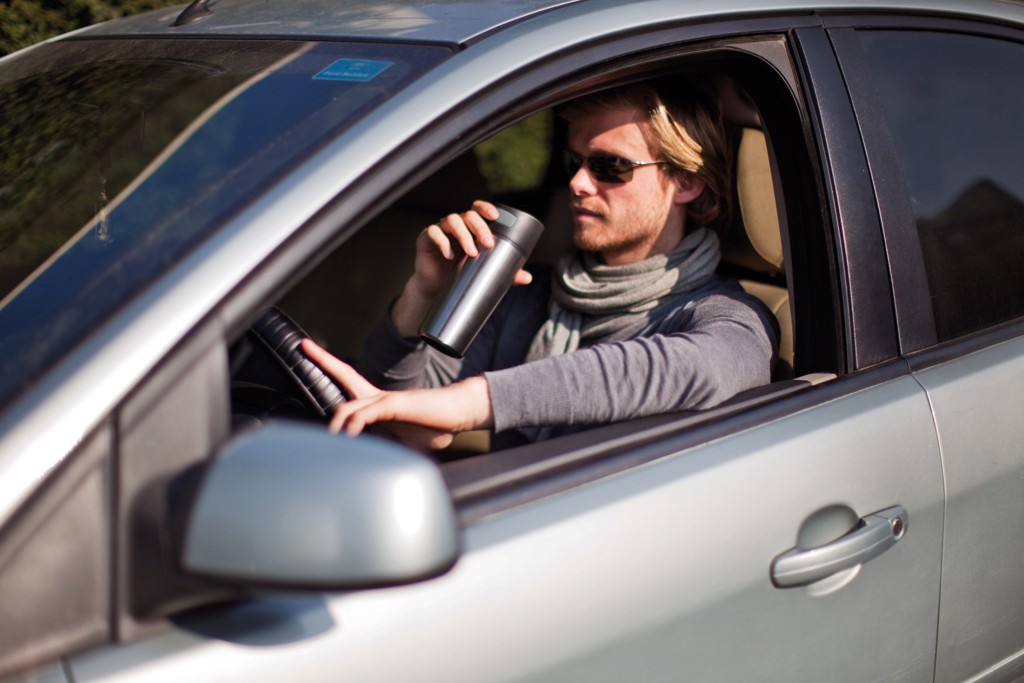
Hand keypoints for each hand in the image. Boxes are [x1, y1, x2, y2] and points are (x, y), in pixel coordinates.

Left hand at [301, 339, 493, 450]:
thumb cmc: (437, 426)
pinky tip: (349, 435)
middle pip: (345, 374)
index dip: (331, 367)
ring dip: (337, 419)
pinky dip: (356, 423)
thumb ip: (391, 450)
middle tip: (303, 346)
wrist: (461, 412)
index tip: (313, 354)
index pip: (350, 381)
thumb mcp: (408, 443)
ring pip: (351, 404)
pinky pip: (369, 413)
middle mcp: (379, 397)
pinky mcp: (397, 406)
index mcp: (379, 404)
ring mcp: (387, 400)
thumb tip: (381, 467)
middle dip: (323, 360)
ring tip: (330, 437)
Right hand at [391, 200, 533, 335]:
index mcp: (470, 227)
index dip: (485, 208)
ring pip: (451, 220)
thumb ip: (505, 272)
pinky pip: (433, 233)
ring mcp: (441, 230)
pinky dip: (442, 242)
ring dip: (463, 235)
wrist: (436, 289)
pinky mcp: (426, 239)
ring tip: (471, 253)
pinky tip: (450, 255)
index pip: (477, 209)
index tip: (495, 216)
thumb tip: (527, 278)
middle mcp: (456, 225)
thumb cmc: (461, 274)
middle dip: (479, 227)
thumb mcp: (485, 271)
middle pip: (468, 215)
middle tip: (487, 243)